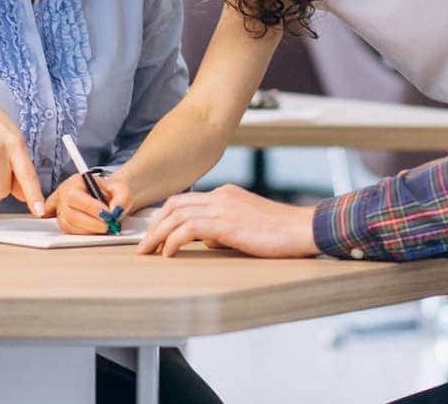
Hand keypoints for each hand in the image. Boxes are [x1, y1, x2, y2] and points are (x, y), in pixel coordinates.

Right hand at [42, 172, 133, 233]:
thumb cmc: (111, 191)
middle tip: (109, 225)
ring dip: (89, 230)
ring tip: (105, 226)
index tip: (108, 215)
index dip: (91, 208)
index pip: (75, 196)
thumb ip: (122, 198)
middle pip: (70, 214)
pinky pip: (70, 233)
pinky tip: (96, 230)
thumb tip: (116, 211)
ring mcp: (61, 210)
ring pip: (69, 226)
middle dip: (92, 223)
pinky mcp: (64, 223)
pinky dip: (85, 234)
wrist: (109, 196)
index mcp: (76, 182)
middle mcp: (64, 196)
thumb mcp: (121, 189)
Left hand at [136, 184, 318, 257]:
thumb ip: (225, 229)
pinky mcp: (226, 223)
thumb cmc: (281, 233)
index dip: (165, 217)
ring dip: (157, 234)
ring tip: (147, 252)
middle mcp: (221, 196)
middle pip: (174, 205)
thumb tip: (207, 242)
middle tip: (143, 245)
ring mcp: (223, 207)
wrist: (304, 228)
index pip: (185, 201)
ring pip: (176, 215)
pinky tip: (168, 253)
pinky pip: (188, 229)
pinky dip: (173, 240)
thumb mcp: (247, 227)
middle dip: (154, 225)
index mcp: (225, 194)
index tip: (153, 233)